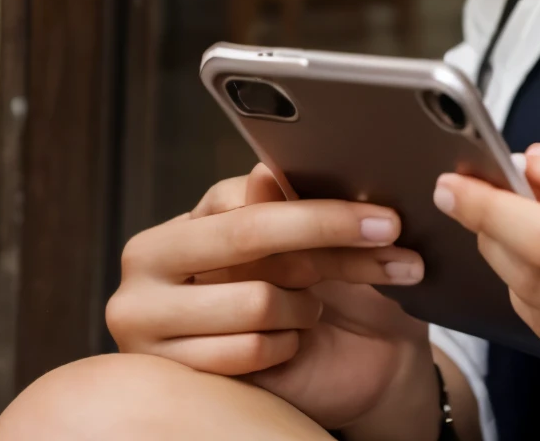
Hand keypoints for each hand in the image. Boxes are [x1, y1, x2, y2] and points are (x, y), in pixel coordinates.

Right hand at [106, 165, 442, 438]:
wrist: (338, 365)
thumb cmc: (321, 288)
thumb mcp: (313, 237)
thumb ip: (288, 204)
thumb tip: (264, 172)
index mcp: (195, 216)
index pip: (251, 196)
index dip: (321, 208)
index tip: (384, 217)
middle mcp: (158, 260)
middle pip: (251, 236)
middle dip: (327, 238)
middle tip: (388, 237)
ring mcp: (151, 316)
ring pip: (255, 299)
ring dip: (302, 307)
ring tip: (309, 309)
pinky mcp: (170, 368)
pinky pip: (246, 349)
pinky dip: (284, 345)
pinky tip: (289, 342)